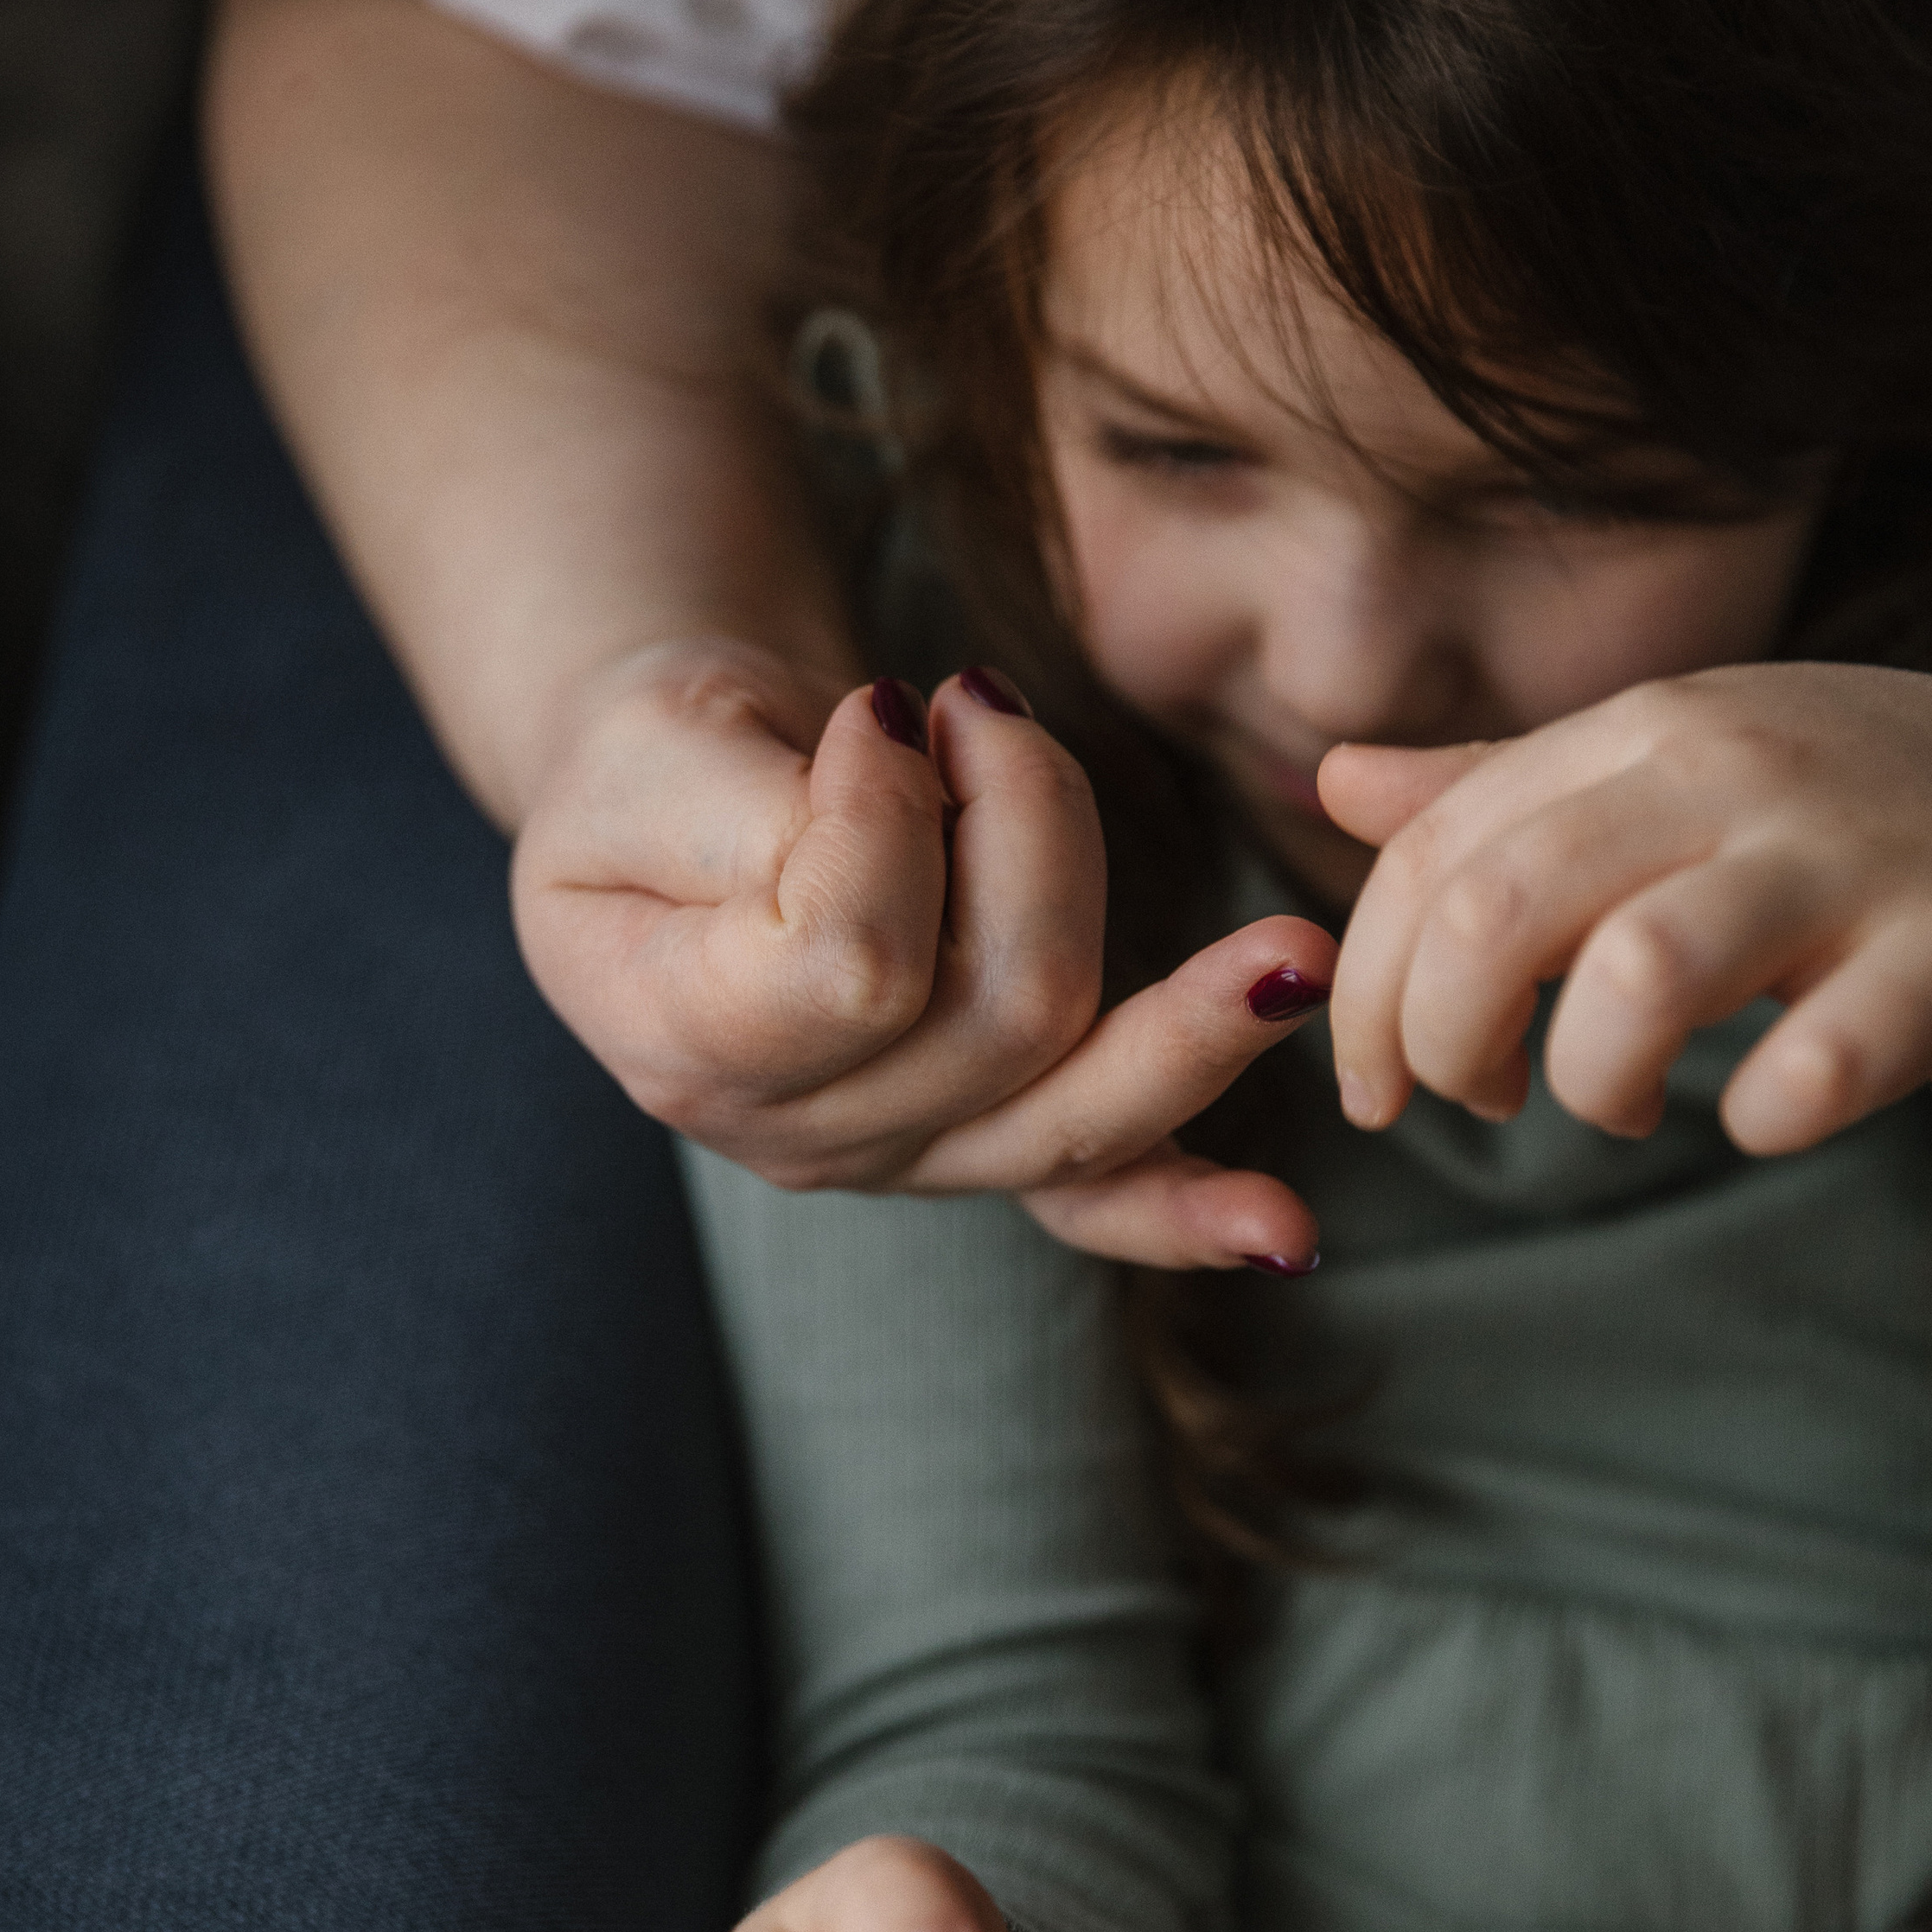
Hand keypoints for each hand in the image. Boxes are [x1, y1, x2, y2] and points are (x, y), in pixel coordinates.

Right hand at [513, 641, 1335, 1267]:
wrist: (675, 806)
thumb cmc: (653, 765)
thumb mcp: (646, 747)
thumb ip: (756, 799)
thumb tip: (897, 793)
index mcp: (683, 1044)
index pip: (849, 972)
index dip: (888, 818)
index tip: (878, 706)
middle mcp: (800, 1135)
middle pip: (1007, 1020)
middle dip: (1033, 827)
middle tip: (983, 701)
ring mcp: (904, 1156)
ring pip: (1086, 1095)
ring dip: (1178, 978)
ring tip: (1245, 904)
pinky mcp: (989, 1141)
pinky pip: (1092, 1198)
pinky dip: (1187, 1212)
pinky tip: (1285, 1230)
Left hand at [1319, 663, 1931, 1155]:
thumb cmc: (1858, 808)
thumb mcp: (1680, 764)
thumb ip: (1509, 786)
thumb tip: (1337, 782)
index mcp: (1647, 729)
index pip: (1429, 852)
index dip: (1368, 986)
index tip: (1379, 1079)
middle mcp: (1734, 774)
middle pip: (1494, 908)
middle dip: (1437, 1039)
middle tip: (1474, 1101)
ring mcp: (1850, 861)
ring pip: (1636, 976)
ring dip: (1587, 1080)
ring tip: (1611, 1104)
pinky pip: (1819, 1063)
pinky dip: (1760, 1117)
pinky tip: (1762, 1116)